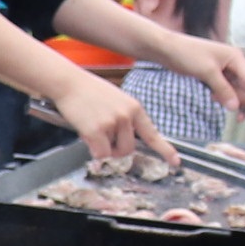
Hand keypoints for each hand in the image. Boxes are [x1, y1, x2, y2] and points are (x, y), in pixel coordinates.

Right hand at [46, 68, 168, 162]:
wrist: (69, 83)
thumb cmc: (87, 92)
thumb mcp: (115, 101)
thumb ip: (123, 118)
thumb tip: (120, 140)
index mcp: (135, 108)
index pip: (152, 134)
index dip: (165, 150)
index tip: (175, 162)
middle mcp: (127, 116)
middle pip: (129, 149)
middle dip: (116, 150)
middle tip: (103, 142)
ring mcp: (113, 123)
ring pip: (113, 152)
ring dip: (102, 149)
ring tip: (92, 133)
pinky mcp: (97, 130)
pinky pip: (100, 153)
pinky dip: (92, 150)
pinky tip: (86, 136)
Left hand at [161, 31, 244, 114]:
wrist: (167, 49)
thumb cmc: (187, 53)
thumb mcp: (207, 72)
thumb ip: (223, 89)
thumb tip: (235, 106)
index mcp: (236, 58)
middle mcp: (234, 62)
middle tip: (243, 117)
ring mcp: (224, 69)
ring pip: (235, 88)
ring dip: (232, 99)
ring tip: (227, 108)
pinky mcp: (214, 74)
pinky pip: (224, 88)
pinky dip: (221, 95)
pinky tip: (214, 98)